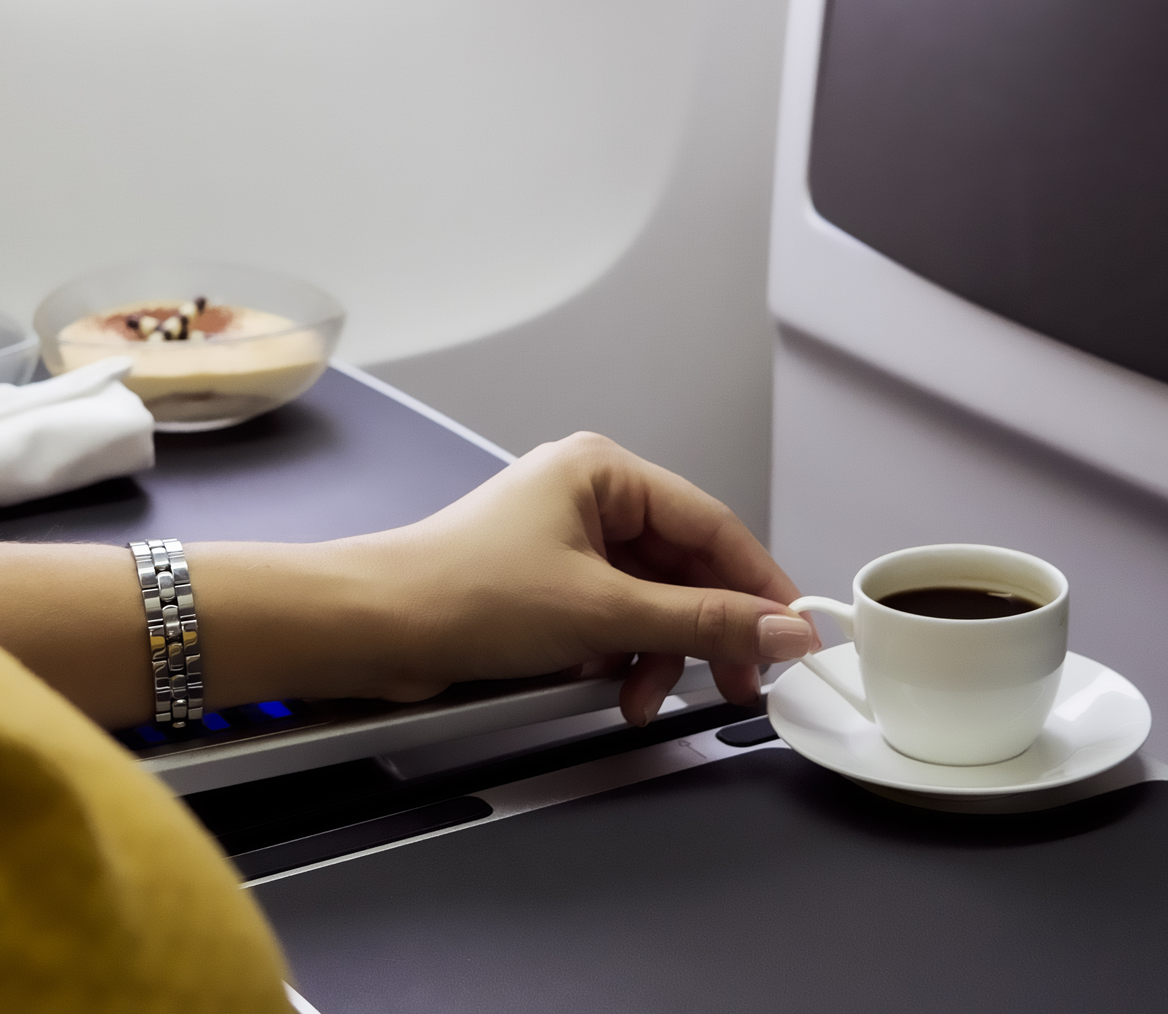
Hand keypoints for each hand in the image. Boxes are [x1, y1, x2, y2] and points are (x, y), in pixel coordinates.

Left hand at [190, 432, 817, 724]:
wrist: (372, 628)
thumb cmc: (464, 594)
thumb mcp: (602, 612)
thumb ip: (702, 622)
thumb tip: (782, 628)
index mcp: (603, 470)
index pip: (712, 524)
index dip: (759, 584)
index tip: (795, 635)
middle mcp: (587, 494)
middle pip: (683, 564)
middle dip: (705, 630)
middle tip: (740, 682)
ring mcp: (564, 539)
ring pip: (649, 597)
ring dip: (658, 652)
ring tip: (645, 698)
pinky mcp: (543, 582)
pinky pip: (610, 615)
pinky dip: (620, 654)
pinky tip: (611, 688)